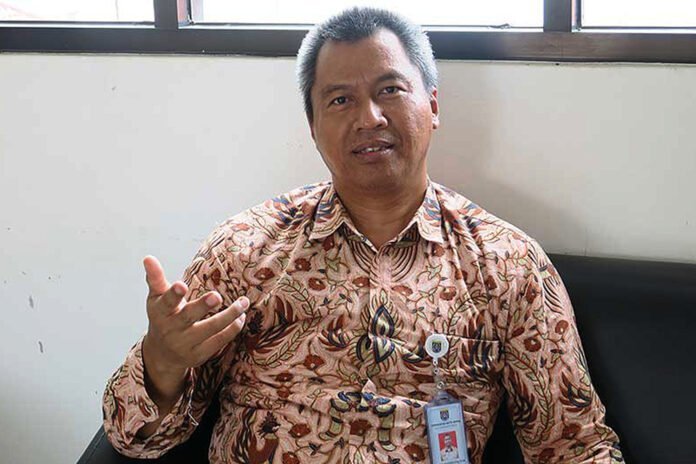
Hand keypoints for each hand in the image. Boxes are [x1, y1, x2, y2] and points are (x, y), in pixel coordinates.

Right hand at [141, 255, 247, 396]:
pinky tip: (241, 316)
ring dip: (229, 315)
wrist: (162, 354)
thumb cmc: (163, 317)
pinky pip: (219, 341)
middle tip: (216, 296)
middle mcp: (171, 330)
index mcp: (160, 313)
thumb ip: (156, 278)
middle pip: (188, 317)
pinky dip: (232, 328)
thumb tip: (148, 258)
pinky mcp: (200, 355)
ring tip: (243, 302)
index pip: (166, 303)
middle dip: (203, 306)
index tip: (181, 285)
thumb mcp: (156, 299)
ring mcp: (186, 344)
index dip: (173, 295)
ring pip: (210, 329)